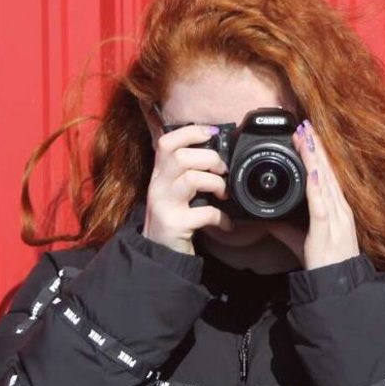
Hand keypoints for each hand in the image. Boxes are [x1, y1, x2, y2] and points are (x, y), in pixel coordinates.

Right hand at [142, 124, 233, 254]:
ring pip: (191, 179)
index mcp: (160, 174)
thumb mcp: (176, 191)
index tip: (212, 132)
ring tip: (224, 195)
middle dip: (210, 159)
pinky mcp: (174, 224)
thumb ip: (189, 172)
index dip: (190, 132)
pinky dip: (221, 217)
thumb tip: (218, 155)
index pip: (166, 143)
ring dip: (216, 184)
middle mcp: (158, 186)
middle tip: (223, 171)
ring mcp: (164, 205)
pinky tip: (226, 223)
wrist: (159, 253)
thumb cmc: (175, 217)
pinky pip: (204, 213)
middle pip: (181, 157)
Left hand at [267, 119, 359, 270]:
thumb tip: (267, 218)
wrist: (338, 283)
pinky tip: (312, 173)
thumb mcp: (302, 240)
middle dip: (316, 147)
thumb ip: (286, 227)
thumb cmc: (325, 261)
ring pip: (325, 181)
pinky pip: (321, 204)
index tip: (307, 135)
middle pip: (327, 171)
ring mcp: (336, 216)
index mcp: (335, 207)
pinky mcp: (328, 229)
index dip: (317, 154)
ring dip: (315, 159)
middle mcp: (338, 207)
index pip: (325, 175)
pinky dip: (317, 187)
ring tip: (306, 138)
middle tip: (305, 125)